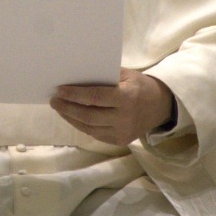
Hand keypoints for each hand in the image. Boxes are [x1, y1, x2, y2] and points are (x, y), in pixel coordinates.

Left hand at [50, 68, 173, 145]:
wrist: (161, 106)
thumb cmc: (140, 86)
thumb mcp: (126, 75)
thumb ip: (104, 76)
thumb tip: (77, 76)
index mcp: (127, 97)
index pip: (95, 97)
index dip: (75, 95)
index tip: (59, 90)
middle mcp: (124, 117)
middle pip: (89, 115)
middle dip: (68, 108)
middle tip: (54, 101)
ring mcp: (122, 132)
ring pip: (90, 128)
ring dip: (71, 118)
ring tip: (60, 109)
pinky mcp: (120, 141)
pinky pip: (96, 134)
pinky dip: (82, 125)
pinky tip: (72, 117)